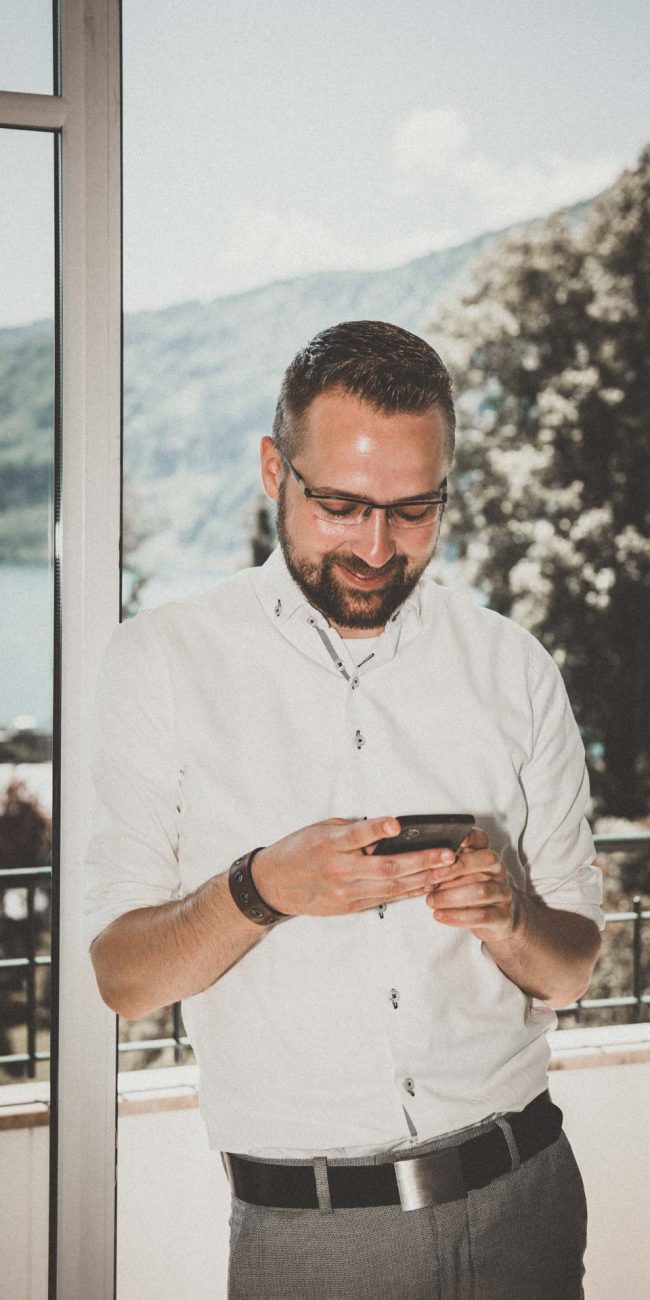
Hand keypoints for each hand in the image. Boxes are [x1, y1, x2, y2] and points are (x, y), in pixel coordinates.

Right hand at [251, 817, 451, 917]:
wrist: (274, 884)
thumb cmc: (299, 850)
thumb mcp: (321, 829)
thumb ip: (353, 832)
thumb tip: (387, 832)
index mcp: (329, 845)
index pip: (356, 836)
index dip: (376, 830)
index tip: (395, 824)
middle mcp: (339, 871)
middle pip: (385, 868)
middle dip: (420, 861)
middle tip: (448, 855)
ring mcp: (346, 892)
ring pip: (391, 888)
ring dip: (422, 879)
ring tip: (447, 871)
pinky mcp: (350, 906)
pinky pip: (385, 898)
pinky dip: (408, 891)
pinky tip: (427, 884)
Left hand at [424, 827, 515, 941]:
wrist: (496, 920)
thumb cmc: (470, 891)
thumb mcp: (458, 875)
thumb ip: (445, 867)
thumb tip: (424, 863)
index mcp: (485, 856)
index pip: (482, 839)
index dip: (469, 837)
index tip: (450, 842)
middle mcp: (498, 871)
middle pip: (487, 860)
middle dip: (458, 867)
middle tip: (433, 877)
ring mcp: (503, 893)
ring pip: (482, 891)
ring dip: (451, 896)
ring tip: (431, 900)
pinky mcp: (503, 916)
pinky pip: (482, 916)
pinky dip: (458, 916)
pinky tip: (441, 915)